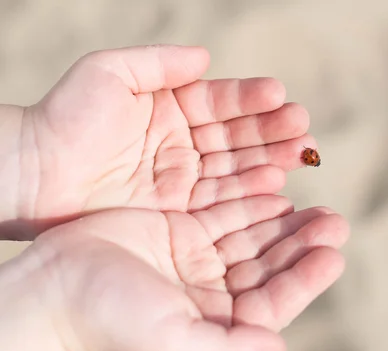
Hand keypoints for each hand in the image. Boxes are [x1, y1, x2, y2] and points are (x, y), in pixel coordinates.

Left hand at [4, 45, 311, 238]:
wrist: (35, 173)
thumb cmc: (66, 117)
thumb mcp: (109, 74)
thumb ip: (158, 64)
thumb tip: (204, 57)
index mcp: (172, 107)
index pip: (221, 102)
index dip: (251, 100)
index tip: (280, 96)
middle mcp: (184, 142)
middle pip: (237, 136)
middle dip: (272, 133)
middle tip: (304, 129)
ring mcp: (183, 177)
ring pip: (235, 167)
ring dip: (269, 162)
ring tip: (301, 156)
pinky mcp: (178, 209)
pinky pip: (220, 200)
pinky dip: (248, 193)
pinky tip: (276, 186)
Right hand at [28, 196, 347, 350]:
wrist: (51, 290)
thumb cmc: (107, 325)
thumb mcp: (170, 346)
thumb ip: (227, 350)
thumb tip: (279, 348)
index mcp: (216, 324)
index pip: (273, 302)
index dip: (306, 279)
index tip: (334, 255)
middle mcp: (212, 293)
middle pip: (270, 266)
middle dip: (303, 245)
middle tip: (334, 222)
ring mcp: (198, 260)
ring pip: (254, 237)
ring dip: (286, 223)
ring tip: (317, 207)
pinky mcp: (181, 231)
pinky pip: (226, 213)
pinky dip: (252, 202)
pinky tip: (278, 190)